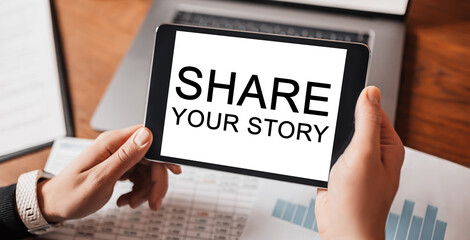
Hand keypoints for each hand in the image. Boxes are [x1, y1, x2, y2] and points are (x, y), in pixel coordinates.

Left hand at [37, 125, 180, 222]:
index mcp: (112, 142)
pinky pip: (138, 176)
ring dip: (145, 190)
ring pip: (147, 170)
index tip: (173, 172)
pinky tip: (125, 200)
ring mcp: (117, 157)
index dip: (163, 155)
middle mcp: (116, 146)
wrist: (54, 205)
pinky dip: (137, 191)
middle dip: (155, 182)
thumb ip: (125, 156)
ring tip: (131, 203)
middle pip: (151, 158)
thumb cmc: (71, 194)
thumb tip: (147, 135)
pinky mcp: (118, 167)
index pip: (148, 137)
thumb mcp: (100, 178)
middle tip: (153, 202)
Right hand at [315, 86, 404, 239]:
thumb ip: (366, 122)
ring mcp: (355, 163)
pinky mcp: (338, 171)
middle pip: (353, 122)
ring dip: (327, 139)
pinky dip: (320, 152)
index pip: (373, 111)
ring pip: (338, 138)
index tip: (339, 98)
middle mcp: (372, 153)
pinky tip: (317, 157)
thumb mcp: (364, 154)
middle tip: (328, 127)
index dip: (356, 103)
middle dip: (337, 123)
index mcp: (387, 146)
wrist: (342, 229)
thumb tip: (370, 92)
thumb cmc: (359, 202)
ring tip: (323, 146)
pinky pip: (328, 153)